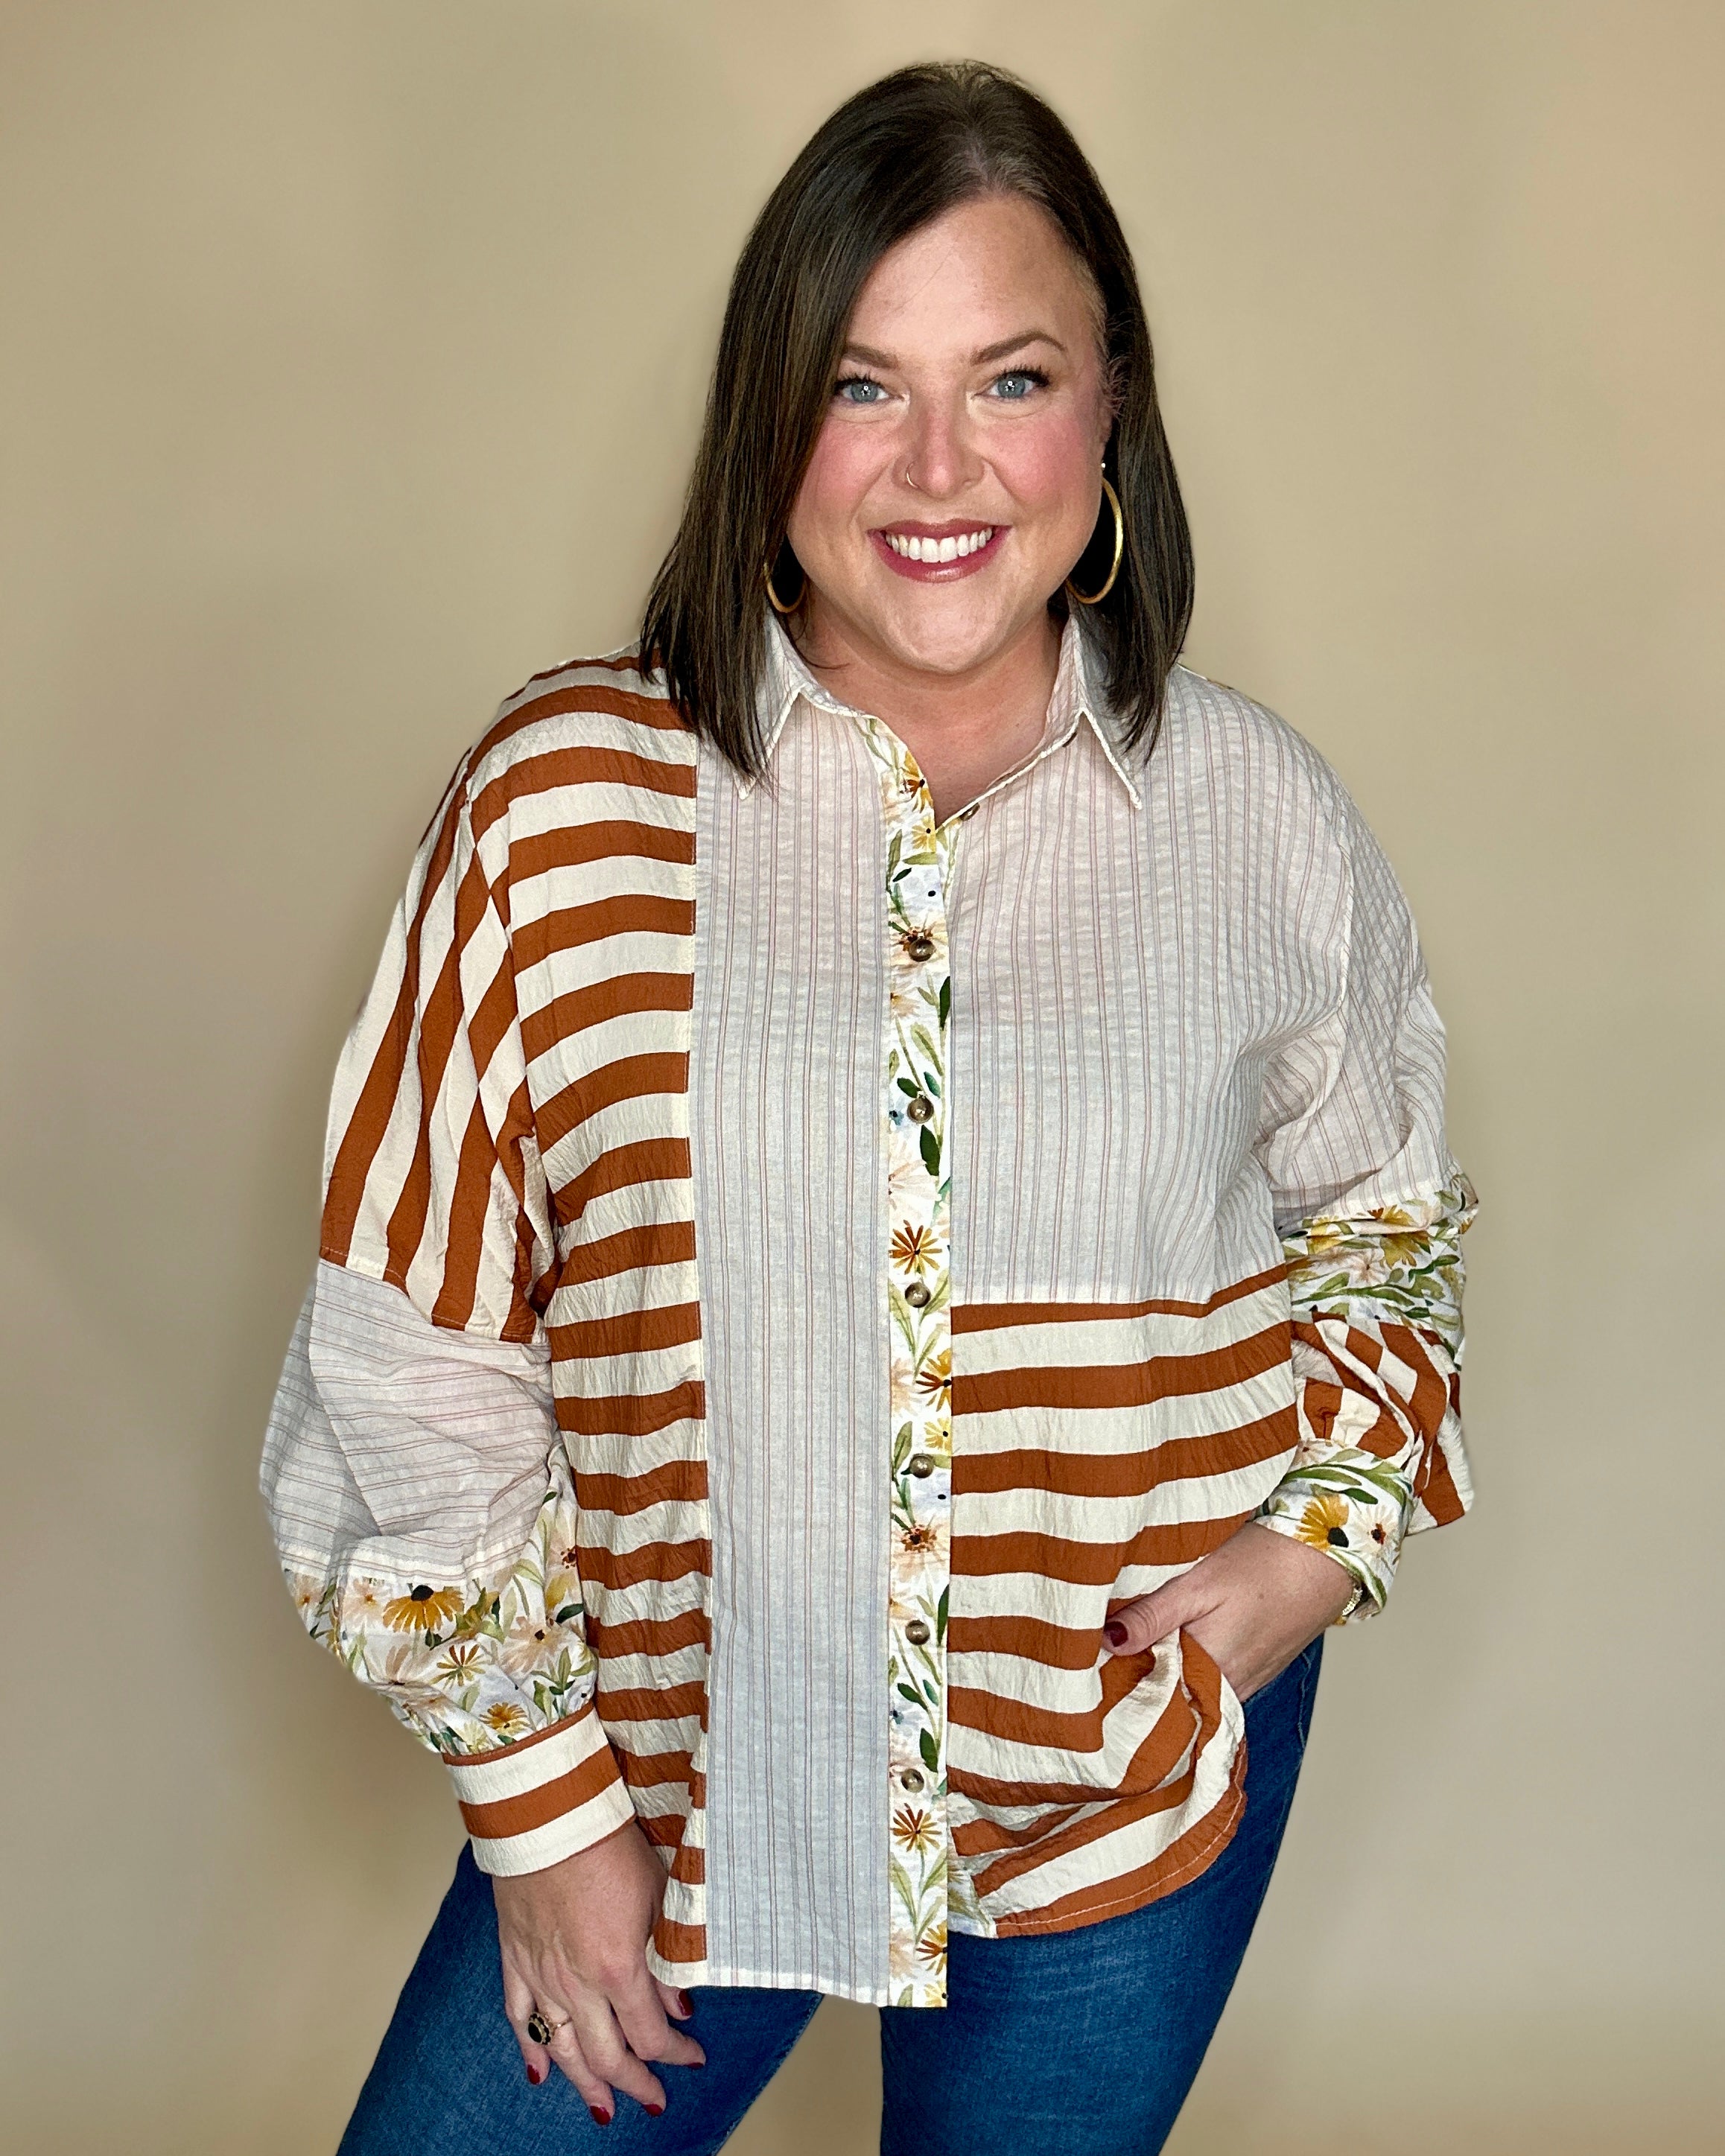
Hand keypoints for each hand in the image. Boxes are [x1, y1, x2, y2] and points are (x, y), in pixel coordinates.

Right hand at [494, 1817, 704, 2120]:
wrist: (550, 1816)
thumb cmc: (608, 1845)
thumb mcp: (658, 1897)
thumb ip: (668, 1957)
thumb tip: (679, 2003)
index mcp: (618, 1969)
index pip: (650, 2036)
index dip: (674, 2053)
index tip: (692, 2054)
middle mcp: (577, 1984)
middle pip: (606, 2057)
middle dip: (633, 2083)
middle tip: (652, 2098)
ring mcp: (541, 1975)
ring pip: (561, 2049)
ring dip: (584, 2084)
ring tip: (602, 2108)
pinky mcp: (514, 1958)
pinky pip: (519, 2017)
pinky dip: (530, 2049)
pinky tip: (540, 2071)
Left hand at [1103, 1521, 1354, 1700]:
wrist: (1326, 1558)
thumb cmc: (1264, 1565)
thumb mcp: (1198, 1584)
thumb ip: (1152, 1616)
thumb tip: (1105, 1642)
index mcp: (1207, 1671)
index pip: (1146, 1696)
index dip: (1112, 1682)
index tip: (1083, 1669)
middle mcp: (1225, 1690)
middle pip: (1166, 1698)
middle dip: (1132, 1682)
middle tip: (1095, 1660)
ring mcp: (1243, 1684)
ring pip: (1188, 1691)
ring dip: (1160, 1675)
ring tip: (1127, 1651)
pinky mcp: (1253, 1672)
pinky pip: (1209, 1684)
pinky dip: (1187, 1669)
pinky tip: (1171, 1646)